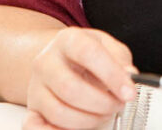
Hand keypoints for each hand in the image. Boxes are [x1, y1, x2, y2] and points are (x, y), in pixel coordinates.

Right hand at [21, 27, 135, 129]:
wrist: (60, 59)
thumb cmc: (87, 54)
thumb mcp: (108, 46)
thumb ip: (120, 59)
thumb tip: (129, 76)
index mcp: (68, 40)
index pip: (88, 54)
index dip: (112, 75)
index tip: (129, 92)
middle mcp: (46, 62)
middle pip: (70, 88)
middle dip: (102, 103)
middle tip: (118, 104)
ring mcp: (35, 87)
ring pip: (58, 112)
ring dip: (88, 120)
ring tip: (105, 114)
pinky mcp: (32, 109)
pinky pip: (36, 128)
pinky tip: (77, 128)